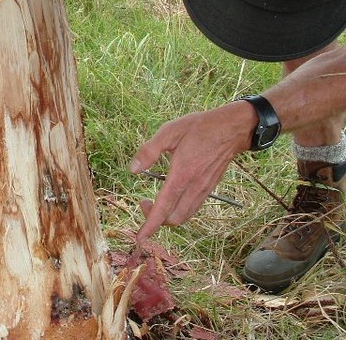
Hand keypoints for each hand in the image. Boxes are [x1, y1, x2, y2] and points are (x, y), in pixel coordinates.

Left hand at [129, 102, 254, 242]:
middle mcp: (194, 187)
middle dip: (155, 219)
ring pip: (184, 216)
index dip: (150, 224)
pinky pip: (192, 208)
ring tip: (154, 201)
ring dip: (167, 216)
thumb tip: (133, 169)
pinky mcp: (209, 188)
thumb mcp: (170, 131)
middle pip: (174, 219)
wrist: (232, 129)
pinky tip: (171, 196)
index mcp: (182, 174)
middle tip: (144, 201)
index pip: (164, 207)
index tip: (140, 237)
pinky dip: (178, 210)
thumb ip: (150, 150)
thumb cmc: (200, 128)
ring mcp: (203, 189)